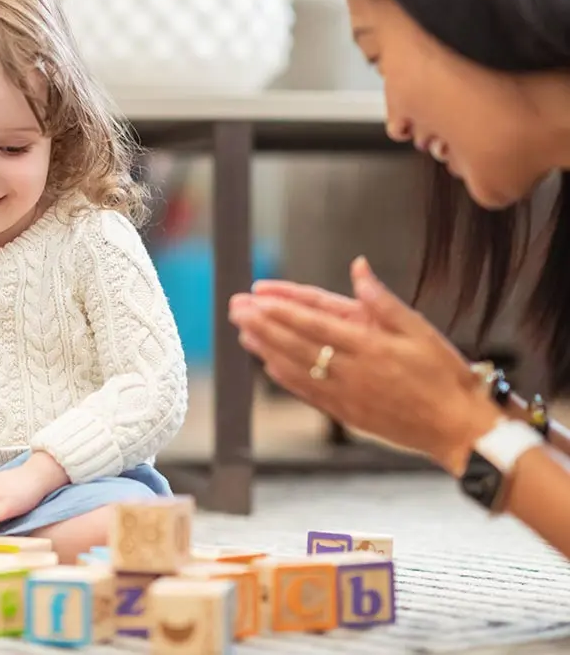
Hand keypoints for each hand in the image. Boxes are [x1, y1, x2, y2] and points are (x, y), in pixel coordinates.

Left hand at [228, 256, 498, 474]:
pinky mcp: (347, 413)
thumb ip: (383, 300)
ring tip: (242, 332)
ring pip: (296, 368)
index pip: (314, 322)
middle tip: (236, 308)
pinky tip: (268, 365)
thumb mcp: (420, 329)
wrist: (458, 427)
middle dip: (263, 324)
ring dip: (266, 349)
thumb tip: (358, 267)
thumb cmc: (443, 373)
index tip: (257, 295)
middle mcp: (351, 370)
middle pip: (296, 343)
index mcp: (370, 345)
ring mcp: (346, 394)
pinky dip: (286, 378)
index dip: (282, 308)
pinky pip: (308, 393)